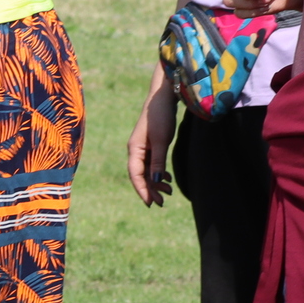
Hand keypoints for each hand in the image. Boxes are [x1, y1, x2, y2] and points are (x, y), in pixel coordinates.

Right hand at [127, 91, 175, 207]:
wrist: (162, 98)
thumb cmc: (160, 117)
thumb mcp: (161, 141)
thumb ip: (158, 162)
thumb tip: (155, 181)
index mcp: (134, 150)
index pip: (135, 175)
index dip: (142, 190)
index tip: (150, 203)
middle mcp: (136, 150)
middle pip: (141, 175)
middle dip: (151, 189)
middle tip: (162, 203)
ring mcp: (143, 147)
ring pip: (147, 171)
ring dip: (156, 182)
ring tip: (169, 192)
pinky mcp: (151, 144)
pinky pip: (152, 164)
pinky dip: (159, 173)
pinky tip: (167, 179)